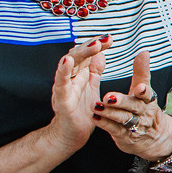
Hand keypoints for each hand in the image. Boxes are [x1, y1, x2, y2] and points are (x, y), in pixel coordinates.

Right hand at [48, 36, 109, 152]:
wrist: (72, 134)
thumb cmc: (82, 110)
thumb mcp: (91, 87)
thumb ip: (94, 70)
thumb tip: (100, 52)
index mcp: (79, 74)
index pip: (87, 54)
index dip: (97, 45)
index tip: (110, 38)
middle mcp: (70, 78)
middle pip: (78, 56)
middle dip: (90, 46)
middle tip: (103, 40)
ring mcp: (64, 88)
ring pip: (69, 66)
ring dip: (80, 54)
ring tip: (92, 46)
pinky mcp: (61, 100)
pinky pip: (61, 84)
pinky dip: (63, 72)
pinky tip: (67, 61)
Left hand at [94, 50, 171, 160]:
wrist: (154, 139)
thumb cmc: (144, 110)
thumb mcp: (145, 92)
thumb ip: (141, 72)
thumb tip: (144, 52)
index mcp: (148, 100)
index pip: (148, 95)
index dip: (144, 91)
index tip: (140, 87)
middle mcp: (143, 113)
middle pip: (134, 107)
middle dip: (122, 102)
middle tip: (107, 97)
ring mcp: (135, 126)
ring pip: (123, 119)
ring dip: (109, 113)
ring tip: (96, 106)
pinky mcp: (125, 136)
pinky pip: (114, 130)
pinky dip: (105, 124)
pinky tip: (95, 118)